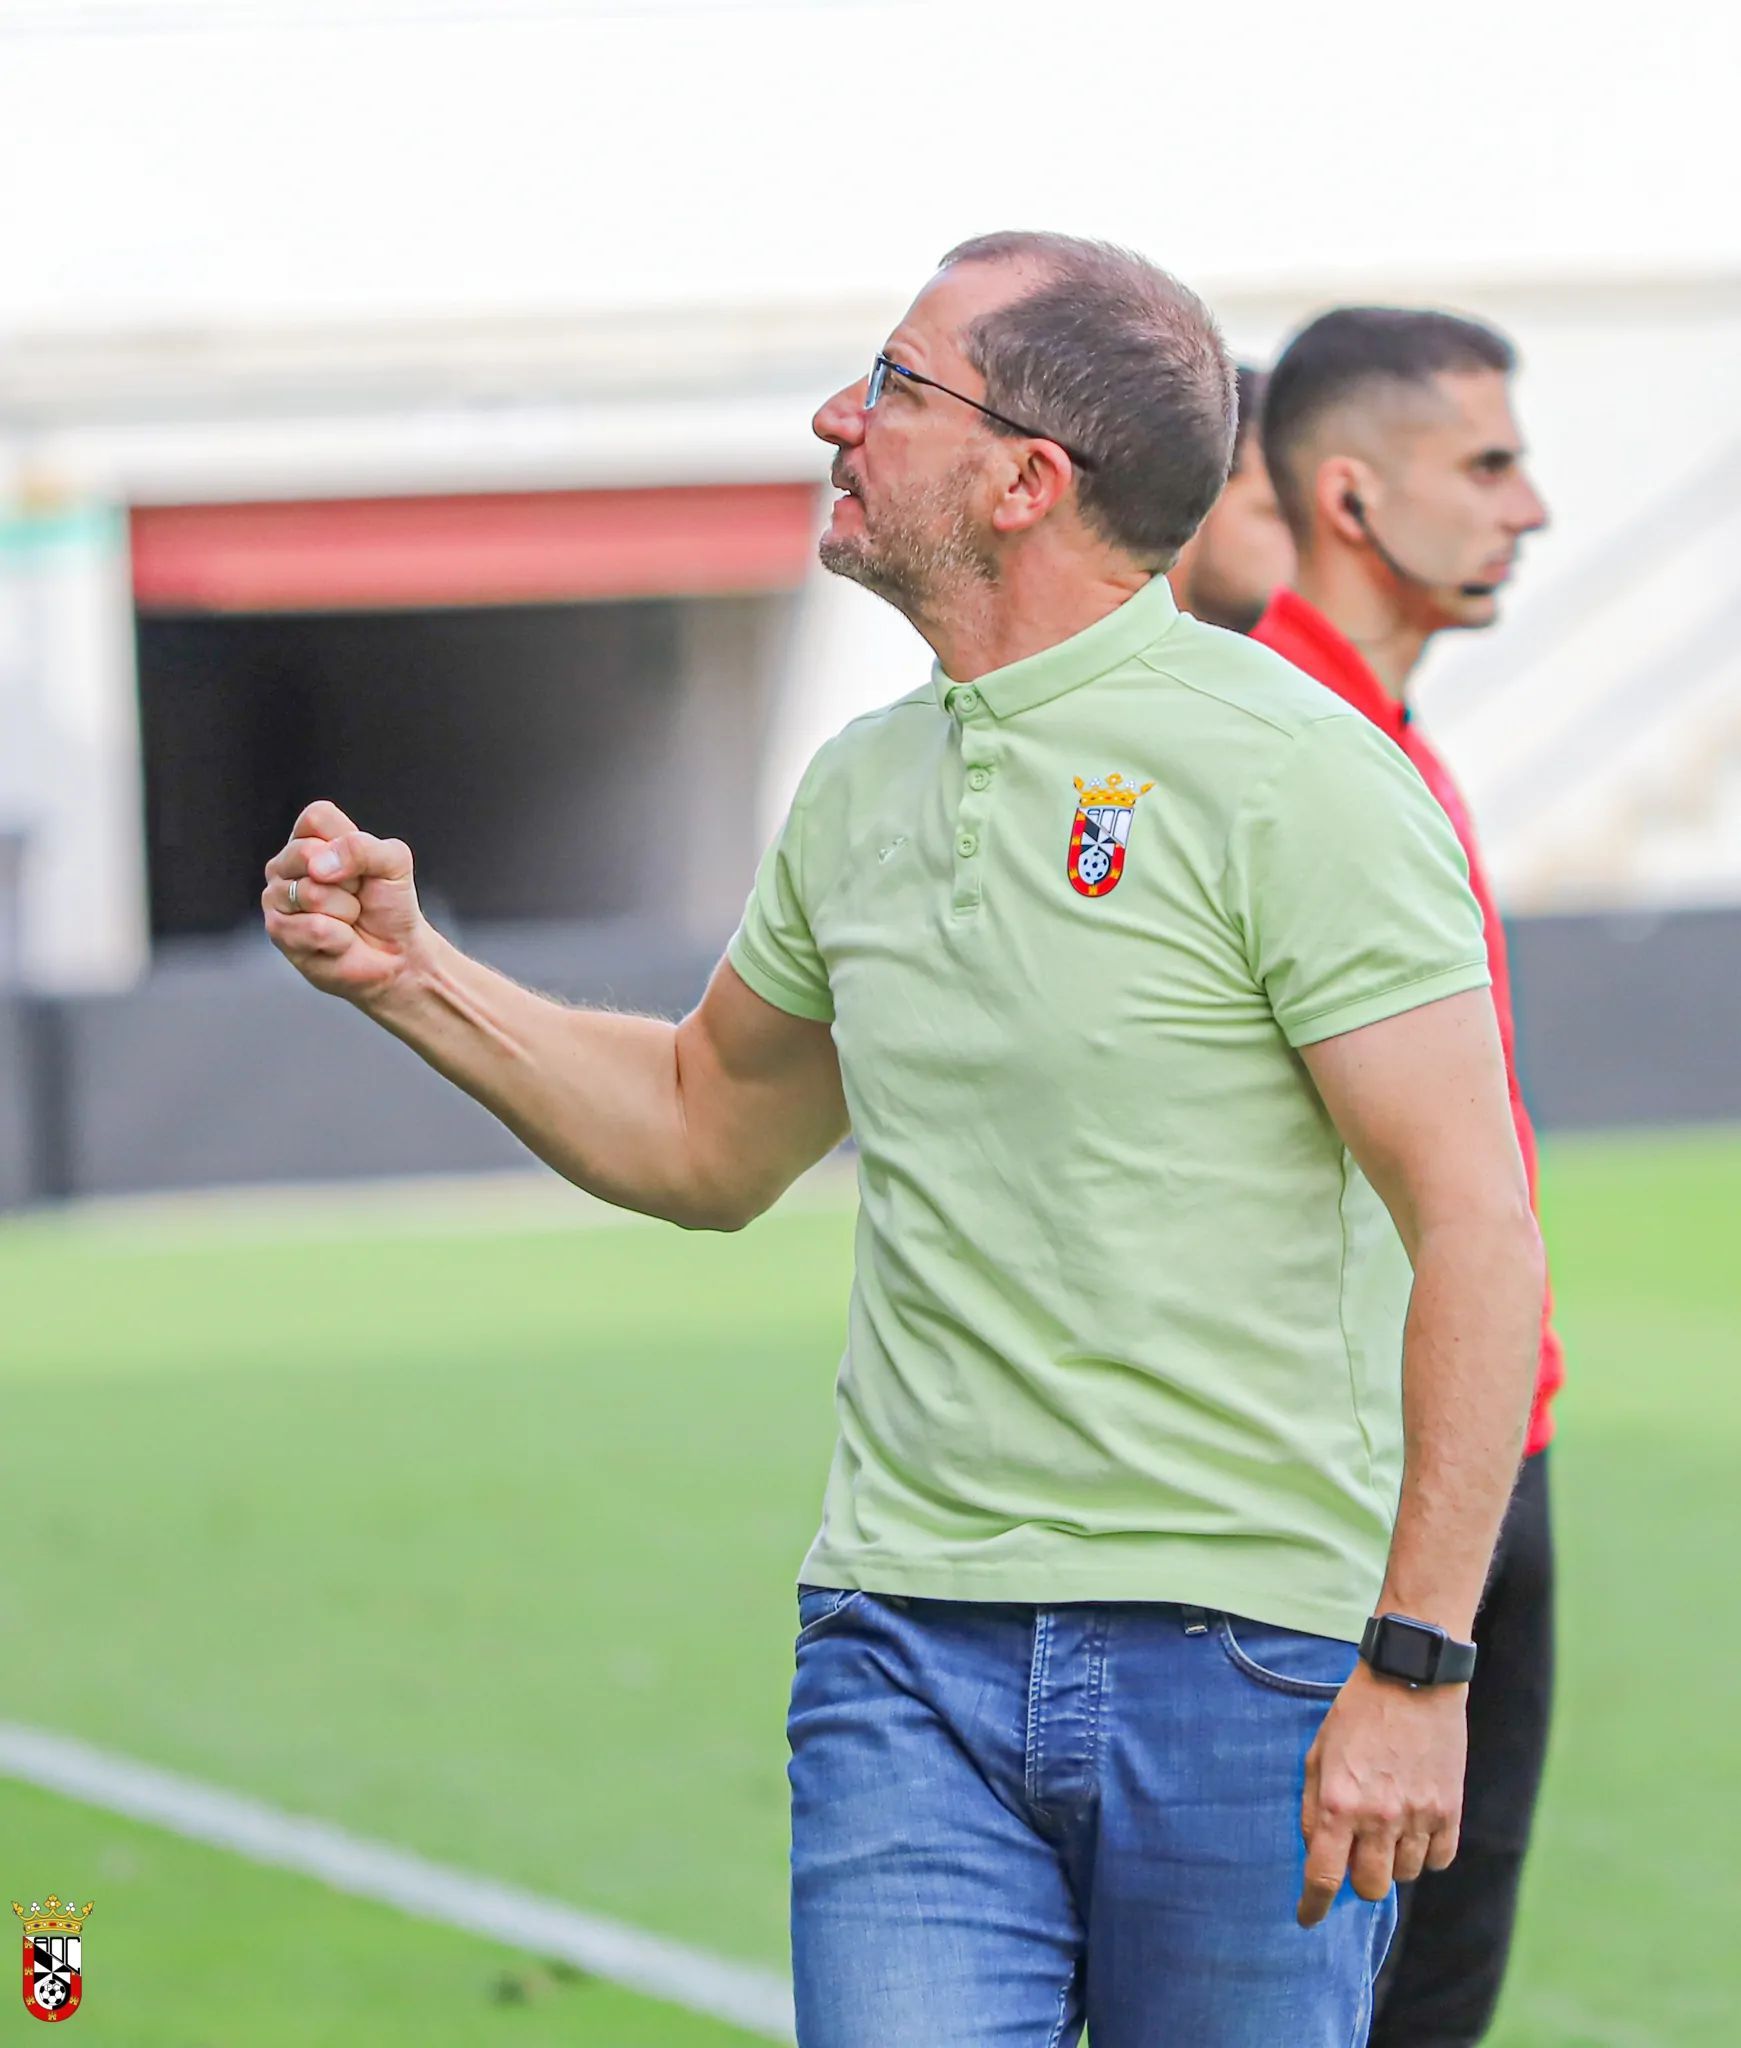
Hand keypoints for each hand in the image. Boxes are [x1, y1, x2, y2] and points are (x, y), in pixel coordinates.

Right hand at [262, 799, 430, 1007]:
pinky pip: (314, 927)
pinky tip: (339, 941)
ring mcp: (276, 897)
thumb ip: (363, 848)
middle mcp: (285, 863)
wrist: (396, 953)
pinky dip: (339, 937)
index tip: (362, 866)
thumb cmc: (389, 904)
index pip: (316, 817)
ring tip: (347, 918)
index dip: (349, 842)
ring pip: (311, 893)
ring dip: (345, 910)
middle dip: (349, 880)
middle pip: (307, 853)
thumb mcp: (394, 862)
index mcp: (310, 837)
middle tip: (356, 895)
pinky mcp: (279, 931)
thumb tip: (318, 867)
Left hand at [1297, 1659, 1466, 1926]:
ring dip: (1392, 1861)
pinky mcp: (1450, 1810)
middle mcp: (1379, 1817)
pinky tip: (1415, 1826)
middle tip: (1356, 1851)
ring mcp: (1419, 1816)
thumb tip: (1314, 1850)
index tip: (1307, 1918)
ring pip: (1405, 1875)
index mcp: (1339, 1802)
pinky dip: (1426, 1853)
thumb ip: (1312, 1805)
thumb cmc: (1357, 1713)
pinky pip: (1439, 1860)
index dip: (1313, 1906)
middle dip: (1357, 1879)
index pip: (1324, 1876)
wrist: (1411, 1678)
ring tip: (1388, 1825)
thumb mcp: (1319, 1752)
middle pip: (1369, 1887)